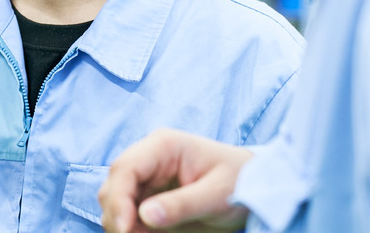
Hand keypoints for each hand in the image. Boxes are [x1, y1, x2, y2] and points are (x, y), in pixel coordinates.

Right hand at [99, 129, 252, 232]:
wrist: (256, 189)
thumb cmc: (241, 183)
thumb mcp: (217, 195)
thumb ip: (182, 205)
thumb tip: (145, 216)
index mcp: (163, 146)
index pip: (124, 168)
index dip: (118, 200)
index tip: (126, 229)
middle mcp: (148, 159)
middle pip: (112, 187)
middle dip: (117, 216)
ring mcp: (146, 179)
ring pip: (114, 203)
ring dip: (123, 226)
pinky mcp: (148, 198)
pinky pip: (128, 216)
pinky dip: (132, 231)